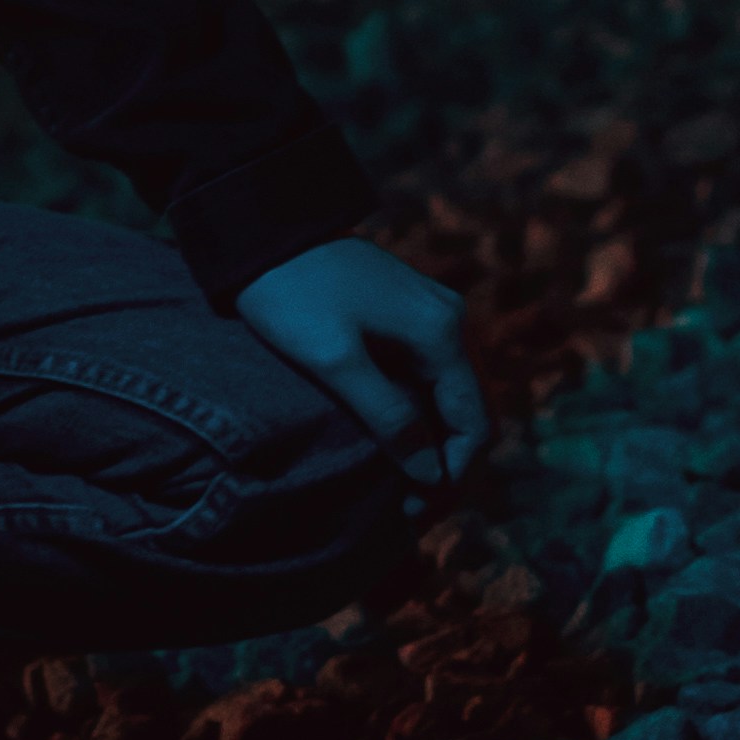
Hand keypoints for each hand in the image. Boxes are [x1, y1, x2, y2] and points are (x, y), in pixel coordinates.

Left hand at [236, 236, 487, 494]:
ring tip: (402, 482)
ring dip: (435, 440)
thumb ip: (386, 416)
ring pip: (452, 395)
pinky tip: (397, 438)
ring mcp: (435, 314)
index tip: (415, 509)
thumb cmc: (292, 293)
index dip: (452, 473)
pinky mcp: (412, 313)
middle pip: (469, 410)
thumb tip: (428, 473)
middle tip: (409, 507)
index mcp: (440, 332)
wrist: (268, 230)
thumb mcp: (333, 360)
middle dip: (447, 462)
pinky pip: (432, 375)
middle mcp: (451, 321)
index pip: (472, 421)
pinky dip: (423, 412)